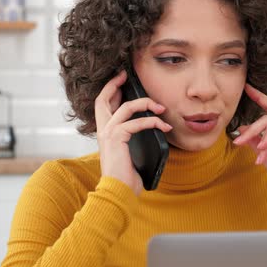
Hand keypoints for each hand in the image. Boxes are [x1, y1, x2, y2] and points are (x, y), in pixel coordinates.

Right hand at [95, 70, 172, 195]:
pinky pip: (137, 122)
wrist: (117, 191)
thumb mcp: (130, 155)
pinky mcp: (117, 137)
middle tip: (126, 75)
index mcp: (104, 134)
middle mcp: (102, 131)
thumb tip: (151, 132)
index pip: (102, 106)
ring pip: (127, 107)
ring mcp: (108, 133)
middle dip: (115, 84)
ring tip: (161, 108)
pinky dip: (153, 122)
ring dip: (146, 103)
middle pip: (103, 99)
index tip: (121, 81)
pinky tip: (164, 127)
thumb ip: (133, 142)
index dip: (110, 91)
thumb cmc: (125, 178)